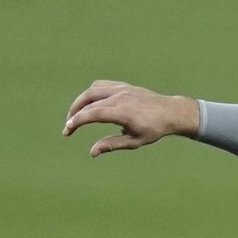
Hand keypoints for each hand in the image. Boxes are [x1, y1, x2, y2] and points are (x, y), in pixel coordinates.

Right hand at [63, 80, 197, 155]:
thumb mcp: (133, 142)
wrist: (170, 112)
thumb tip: (92, 152)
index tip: (67, 130)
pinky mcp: (123, 85)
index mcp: (123, 112)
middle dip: (74, 114)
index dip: (77, 121)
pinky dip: (90, 93)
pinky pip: (101, 85)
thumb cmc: (153, 130)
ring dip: (80, 102)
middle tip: (68, 127)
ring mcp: (121, 88)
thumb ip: (111, 145)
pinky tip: (87, 104)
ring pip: (92, 90)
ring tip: (74, 115)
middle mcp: (120, 97)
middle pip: (89, 101)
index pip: (93, 113)